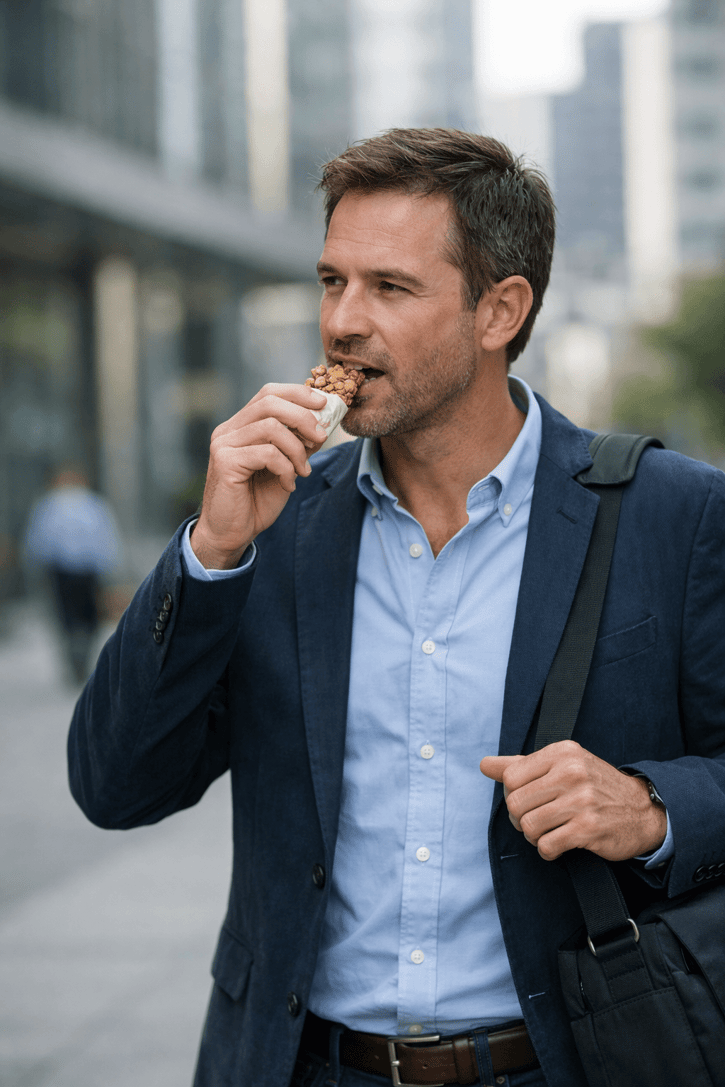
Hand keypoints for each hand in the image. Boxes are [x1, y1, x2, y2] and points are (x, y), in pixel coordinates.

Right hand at [191, 384, 327, 568]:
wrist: (230, 535)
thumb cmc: (255, 502)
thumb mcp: (285, 468)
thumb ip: (298, 445)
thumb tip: (324, 423)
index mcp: (240, 426)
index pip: (268, 393)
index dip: (298, 394)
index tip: (323, 403)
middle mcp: (228, 430)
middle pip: (269, 402)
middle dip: (303, 416)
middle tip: (321, 436)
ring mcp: (224, 445)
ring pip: (271, 427)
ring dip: (297, 448)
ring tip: (303, 470)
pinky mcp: (225, 462)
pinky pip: (267, 454)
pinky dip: (286, 468)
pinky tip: (288, 484)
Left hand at [480, 740, 666, 861]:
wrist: (643, 810)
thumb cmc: (595, 786)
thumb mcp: (561, 765)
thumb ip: (520, 765)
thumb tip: (484, 764)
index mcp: (562, 753)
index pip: (511, 777)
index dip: (513, 795)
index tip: (528, 801)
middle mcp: (571, 772)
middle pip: (516, 804)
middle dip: (520, 819)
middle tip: (537, 821)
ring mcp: (581, 801)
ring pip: (528, 826)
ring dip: (534, 836)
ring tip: (548, 832)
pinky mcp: (588, 828)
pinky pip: (547, 846)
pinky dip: (548, 850)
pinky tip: (559, 844)